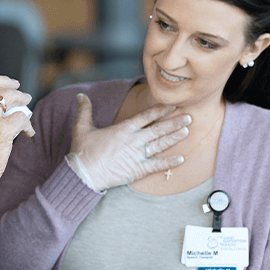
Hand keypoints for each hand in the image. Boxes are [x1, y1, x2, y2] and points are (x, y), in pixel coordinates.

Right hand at [68, 93, 189, 190]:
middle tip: (189, 117)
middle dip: (174, 122)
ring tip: (186, 131)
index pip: (146, 116)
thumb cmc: (82, 151)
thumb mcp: (81, 128)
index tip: (172, 106)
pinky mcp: (137, 170)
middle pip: (158, 129)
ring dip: (174, 137)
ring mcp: (137, 155)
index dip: (160, 110)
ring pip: (160, 144)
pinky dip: (169, 162)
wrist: (83, 174)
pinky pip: (157, 166)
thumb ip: (84, 110)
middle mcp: (133, 140)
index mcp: (123, 129)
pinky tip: (181, 159)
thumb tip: (80, 95)